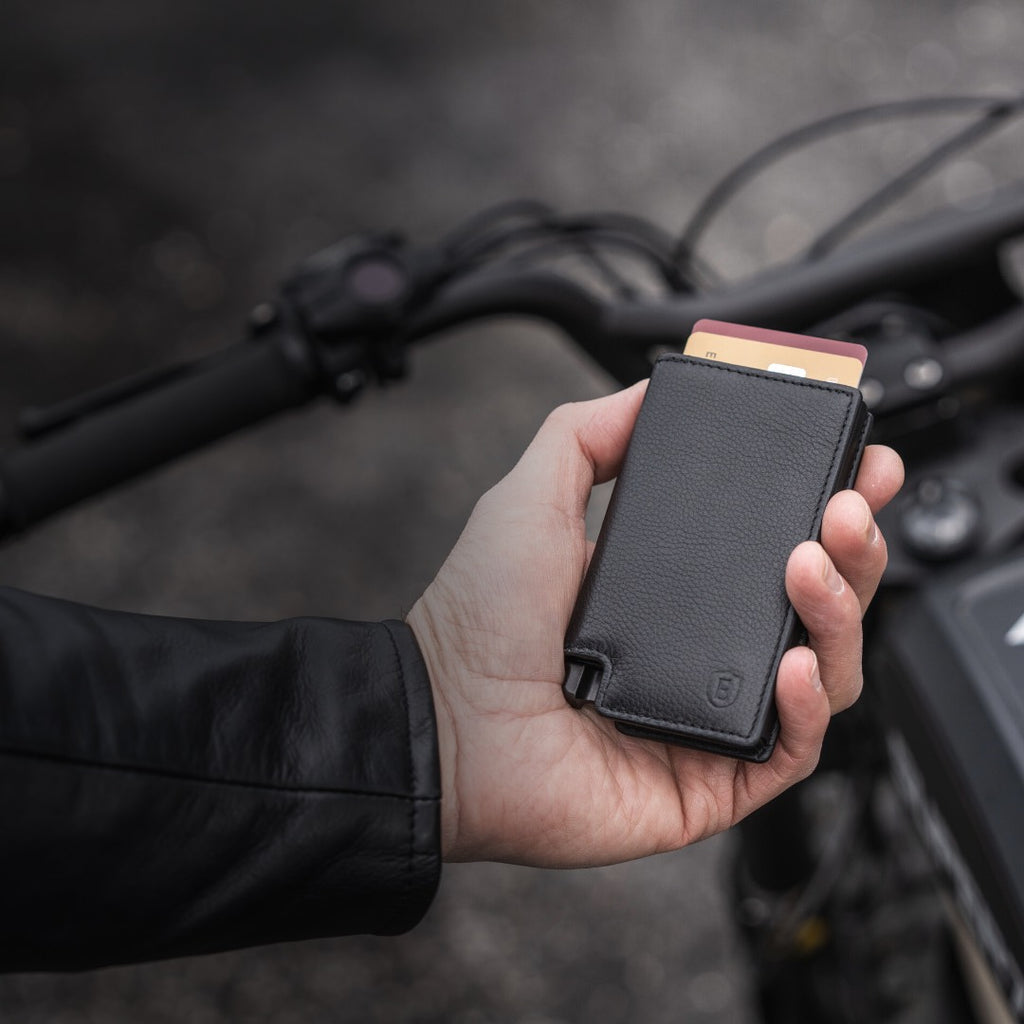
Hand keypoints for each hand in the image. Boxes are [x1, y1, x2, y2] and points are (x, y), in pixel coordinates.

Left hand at [407, 382, 902, 866]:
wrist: (444, 721)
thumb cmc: (478, 619)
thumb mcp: (532, 498)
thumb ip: (588, 434)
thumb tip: (648, 390)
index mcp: (673, 585)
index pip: (777, 543)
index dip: (827, 505)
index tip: (859, 464)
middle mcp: (701, 647)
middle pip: (819, 601)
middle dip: (854, 548)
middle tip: (849, 505)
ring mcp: (711, 712)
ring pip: (826, 669)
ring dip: (839, 611)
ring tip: (810, 565)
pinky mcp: (712, 778)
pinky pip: (793, 749)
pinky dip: (810, 705)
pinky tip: (793, 662)